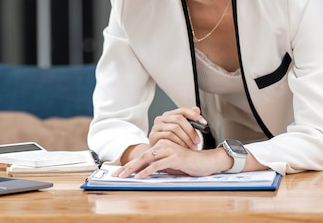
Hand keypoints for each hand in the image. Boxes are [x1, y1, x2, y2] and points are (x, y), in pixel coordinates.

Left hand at [112, 139, 227, 178]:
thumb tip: (145, 173)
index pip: (143, 156)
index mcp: (162, 146)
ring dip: (133, 169)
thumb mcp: (171, 165)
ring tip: (124, 176)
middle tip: (116, 174)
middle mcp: (164, 145)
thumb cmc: (189, 164)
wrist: (206, 162)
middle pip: (142, 156)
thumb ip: (159, 167)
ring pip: (147, 159)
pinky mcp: (175, 157)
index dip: (130, 164)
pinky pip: (157, 165)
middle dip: (127, 166)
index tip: (119, 172)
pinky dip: (147, 171)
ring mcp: (169, 150)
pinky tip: (139, 176)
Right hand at [148, 106, 206, 149]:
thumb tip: (196, 109)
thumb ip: (188, 120)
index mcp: (168, 115)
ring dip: (186, 138)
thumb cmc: (169, 142)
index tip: (204, 123)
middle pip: (179, 119)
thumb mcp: (180, 131)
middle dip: (191, 131)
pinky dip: (178, 142)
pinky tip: (183, 148)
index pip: (183, 110)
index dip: (195, 115)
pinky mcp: (153, 135)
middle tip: (197, 141)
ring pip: (175, 128)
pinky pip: (169, 136)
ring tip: (192, 147)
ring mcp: (156, 126)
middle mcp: (161, 119)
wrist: (157, 154)